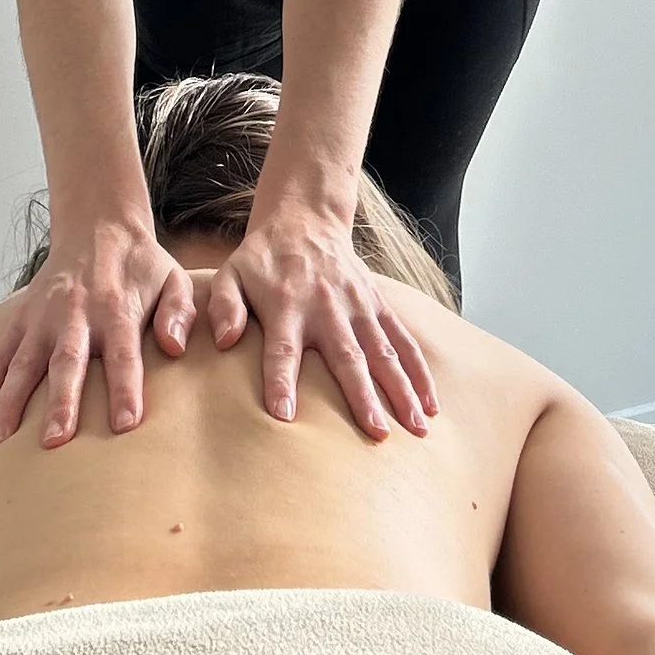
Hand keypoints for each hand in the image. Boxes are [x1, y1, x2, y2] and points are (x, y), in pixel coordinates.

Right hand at [0, 218, 194, 447]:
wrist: (97, 225)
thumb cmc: (140, 265)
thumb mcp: (173, 278)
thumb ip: (179, 312)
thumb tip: (175, 347)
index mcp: (117, 308)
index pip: (123, 354)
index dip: (125, 389)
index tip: (126, 424)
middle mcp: (75, 314)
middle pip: (66, 362)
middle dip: (60, 402)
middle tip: (54, 442)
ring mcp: (42, 317)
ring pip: (23, 362)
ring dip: (10, 402)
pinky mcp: (21, 318)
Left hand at [208, 201, 437, 440]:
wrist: (305, 221)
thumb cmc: (262, 260)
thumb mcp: (232, 274)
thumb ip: (224, 307)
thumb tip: (223, 341)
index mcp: (286, 306)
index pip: (281, 350)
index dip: (281, 381)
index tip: (284, 415)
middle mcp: (326, 308)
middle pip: (347, 358)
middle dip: (362, 397)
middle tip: (376, 434)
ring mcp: (357, 307)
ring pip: (384, 353)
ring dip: (402, 390)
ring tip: (416, 429)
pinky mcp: (377, 305)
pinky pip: (403, 340)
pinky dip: (420, 371)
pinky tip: (431, 404)